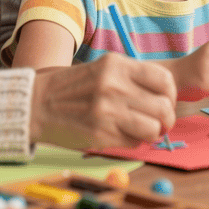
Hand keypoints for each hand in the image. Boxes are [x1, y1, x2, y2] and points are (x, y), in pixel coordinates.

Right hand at [29, 53, 175, 149]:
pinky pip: (134, 142)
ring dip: (152, 133)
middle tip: (160, 122)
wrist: (37, 103)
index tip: (165, 101)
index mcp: (117, 66)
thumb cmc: (75, 86)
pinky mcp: (100, 135)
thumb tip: (166, 97)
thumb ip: (133, 78)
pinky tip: (122, 134)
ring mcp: (107, 112)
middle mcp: (114, 86)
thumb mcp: (104, 68)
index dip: (170, 94)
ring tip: (143, 130)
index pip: (165, 79)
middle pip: (164, 107)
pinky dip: (134, 141)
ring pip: (153, 128)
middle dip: (166, 118)